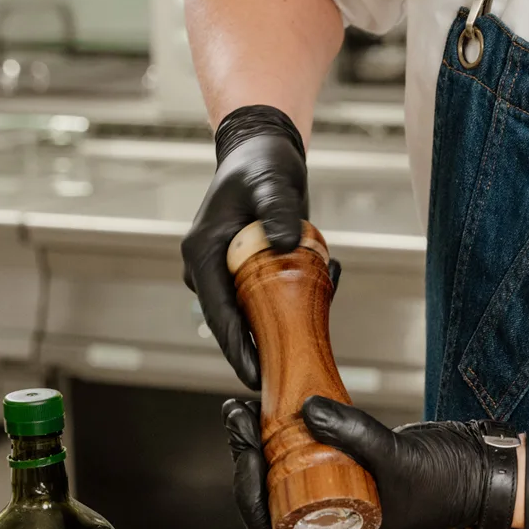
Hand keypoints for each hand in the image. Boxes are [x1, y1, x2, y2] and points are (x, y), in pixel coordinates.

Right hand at [182, 106, 307, 387]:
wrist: (262, 152)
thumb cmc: (261, 165)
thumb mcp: (273, 183)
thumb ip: (277, 211)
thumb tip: (282, 243)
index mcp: (202, 253)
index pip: (219, 313)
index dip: (238, 348)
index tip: (256, 376)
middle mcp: (208, 270)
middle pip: (235, 324)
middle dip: (268, 343)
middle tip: (299, 364)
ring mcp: (226, 274)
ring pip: (256, 313)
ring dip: (289, 315)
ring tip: (326, 286)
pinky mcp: (246, 275)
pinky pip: (269, 299)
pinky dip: (296, 297)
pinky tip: (326, 276)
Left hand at [221, 397, 514, 528]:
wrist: (482, 472)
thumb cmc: (447, 482)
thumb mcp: (396, 457)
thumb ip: (352, 434)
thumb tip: (305, 409)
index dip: (248, 491)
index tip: (246, 450)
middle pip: (267, 502)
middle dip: (246, 459)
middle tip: (237, 416)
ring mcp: (335, 504)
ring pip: (279, 482)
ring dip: (259, 446)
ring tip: (245, 410)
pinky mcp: (344, 480)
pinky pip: (300, 465)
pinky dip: (283, 440)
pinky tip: (275, 412)